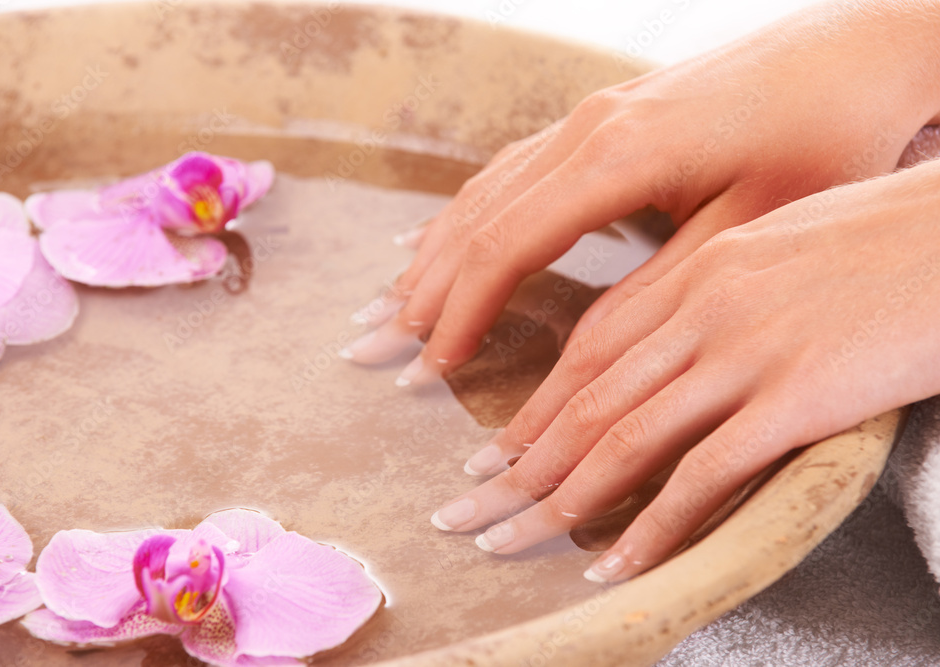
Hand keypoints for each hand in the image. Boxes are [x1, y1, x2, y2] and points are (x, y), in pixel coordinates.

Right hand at [341, 0, 939, 382]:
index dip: (460, 311)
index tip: (431, 367)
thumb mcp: (750, 229)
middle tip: (379, 349)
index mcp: (618, 156)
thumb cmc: (826, 139)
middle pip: (477, 215)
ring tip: (394, 307)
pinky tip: (446, 238)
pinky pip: (512, 170)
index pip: (506, 244)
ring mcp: (590, 116)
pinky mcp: (603, 117)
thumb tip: (580, 353)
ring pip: (486, 189)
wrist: (863, 49)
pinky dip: (469, 215)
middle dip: (425, 288)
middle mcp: (586, 128)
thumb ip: (658, 287)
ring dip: (437, 252)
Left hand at [430, 159, 939, 581]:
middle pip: (587, 400)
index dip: (534, 409)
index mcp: (696, 269)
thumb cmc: (885, 235)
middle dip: (519, 466)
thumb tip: (668, 347)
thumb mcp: (779, 246)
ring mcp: (746, 349)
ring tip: (516, 540)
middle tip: (467, 512)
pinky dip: (653, 525)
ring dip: (563, 499)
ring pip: (627, 437)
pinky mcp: (796, 396)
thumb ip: (713, 293)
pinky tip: (617, 564)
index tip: (492, 453)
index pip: (588, 350)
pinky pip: (704, 474)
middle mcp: (705, 307)